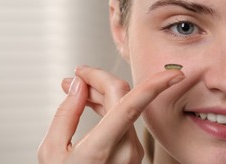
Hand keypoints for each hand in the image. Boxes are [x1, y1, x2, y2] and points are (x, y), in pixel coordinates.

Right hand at [38, 66, 184, 163]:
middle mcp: (125, 150)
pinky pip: (124, 120)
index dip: (155, 85)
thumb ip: (66, 114)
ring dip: (102, 93)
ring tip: (76, 89)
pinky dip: (108, 107)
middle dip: (100, 80)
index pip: (132, 106)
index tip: (174, 73)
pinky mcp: (133, 152)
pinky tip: (92, 102)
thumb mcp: (52, 152)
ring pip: (124, 107)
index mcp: (102, 150)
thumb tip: (78, 85)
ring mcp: (132, 152)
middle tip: (77, 75)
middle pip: (123, 98)